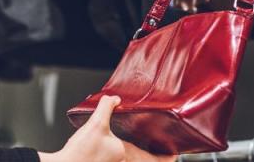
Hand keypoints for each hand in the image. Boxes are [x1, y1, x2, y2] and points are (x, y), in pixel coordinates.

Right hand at [37, 96, 178, 161]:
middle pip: (143, 159)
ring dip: (140, 154)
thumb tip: (113, 98)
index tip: (174, 154)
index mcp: (124, 153)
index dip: (167, 157)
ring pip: (132, 159)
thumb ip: (106, 108)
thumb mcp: (95, 124)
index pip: (153, 159)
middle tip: (163, 148)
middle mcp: (121, 161)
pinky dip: (127, 155)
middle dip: (153, 155)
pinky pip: (120, 159)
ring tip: (146, 146)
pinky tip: (119, 147)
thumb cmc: (79, 154)